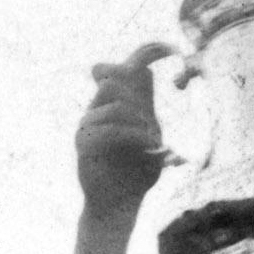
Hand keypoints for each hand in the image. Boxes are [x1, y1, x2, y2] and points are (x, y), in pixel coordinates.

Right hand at [77, 43, 172, 219]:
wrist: (119, 206)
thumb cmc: (136, 173)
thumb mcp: (148, 135)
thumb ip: (144, 105)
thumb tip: (143, 70)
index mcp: (116, 105)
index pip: (126, 68)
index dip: (147, 53)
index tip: (170, 48)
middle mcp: (98, 110)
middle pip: (116, 77)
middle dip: (139, 96)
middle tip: (150, 124)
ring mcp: (88, 125)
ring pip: (115, 100)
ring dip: (138, 120)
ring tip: (149, 142)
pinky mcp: (83, 143)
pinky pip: (109, 127)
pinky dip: (133, 135)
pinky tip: (147, 147)